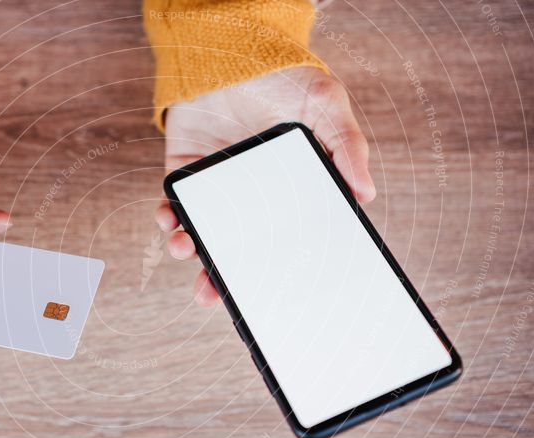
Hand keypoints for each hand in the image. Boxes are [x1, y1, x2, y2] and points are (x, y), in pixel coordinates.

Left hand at [156, 67, 375, 306]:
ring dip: (190, 251)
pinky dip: (167, 218)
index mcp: (286, 191)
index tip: (270, 295)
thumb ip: (345, 144)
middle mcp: (249, 197)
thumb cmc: (283, 75)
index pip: (283, 240)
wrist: (230, 46)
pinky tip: (170, 222)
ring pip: (201, 234)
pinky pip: (172, 205)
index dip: (276, 270)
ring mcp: (215, 188)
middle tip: (211, 294)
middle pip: (237, 249)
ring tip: (188, 253)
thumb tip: (365, 195)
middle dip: (221, 276)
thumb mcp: (324, 102)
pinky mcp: (183, 173)